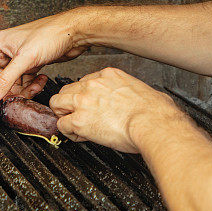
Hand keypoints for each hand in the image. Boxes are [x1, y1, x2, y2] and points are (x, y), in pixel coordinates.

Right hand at [0, 10, 90, 103]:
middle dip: (10, 91)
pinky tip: (41, 79)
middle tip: (21, 97)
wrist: (74, 32)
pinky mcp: (30, 64)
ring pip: (13, 84)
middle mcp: (5, 51)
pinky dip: (32, 85)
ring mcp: (18, 58)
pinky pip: (25, 81)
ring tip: (35, 86)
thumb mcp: (25, 59)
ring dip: (23, 89)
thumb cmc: (50, 34)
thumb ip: (6, 80)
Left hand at [49, 67, 185, 153]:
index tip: (91, 105)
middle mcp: (93, 85)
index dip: (86, 95)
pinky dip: (68, 132)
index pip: (86, 81)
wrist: (153, 124)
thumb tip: (144, 98)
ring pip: (57, 103)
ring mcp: (84, 101)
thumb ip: (136, 91)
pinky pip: (61, 125)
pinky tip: (78, 135)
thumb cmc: (155, 112)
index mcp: (109, 75)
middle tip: (76, 114)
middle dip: (69, 102)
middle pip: (67, 89)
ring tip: (72, 123)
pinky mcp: (80, 120)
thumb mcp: (145, 90)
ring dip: (62, 113)